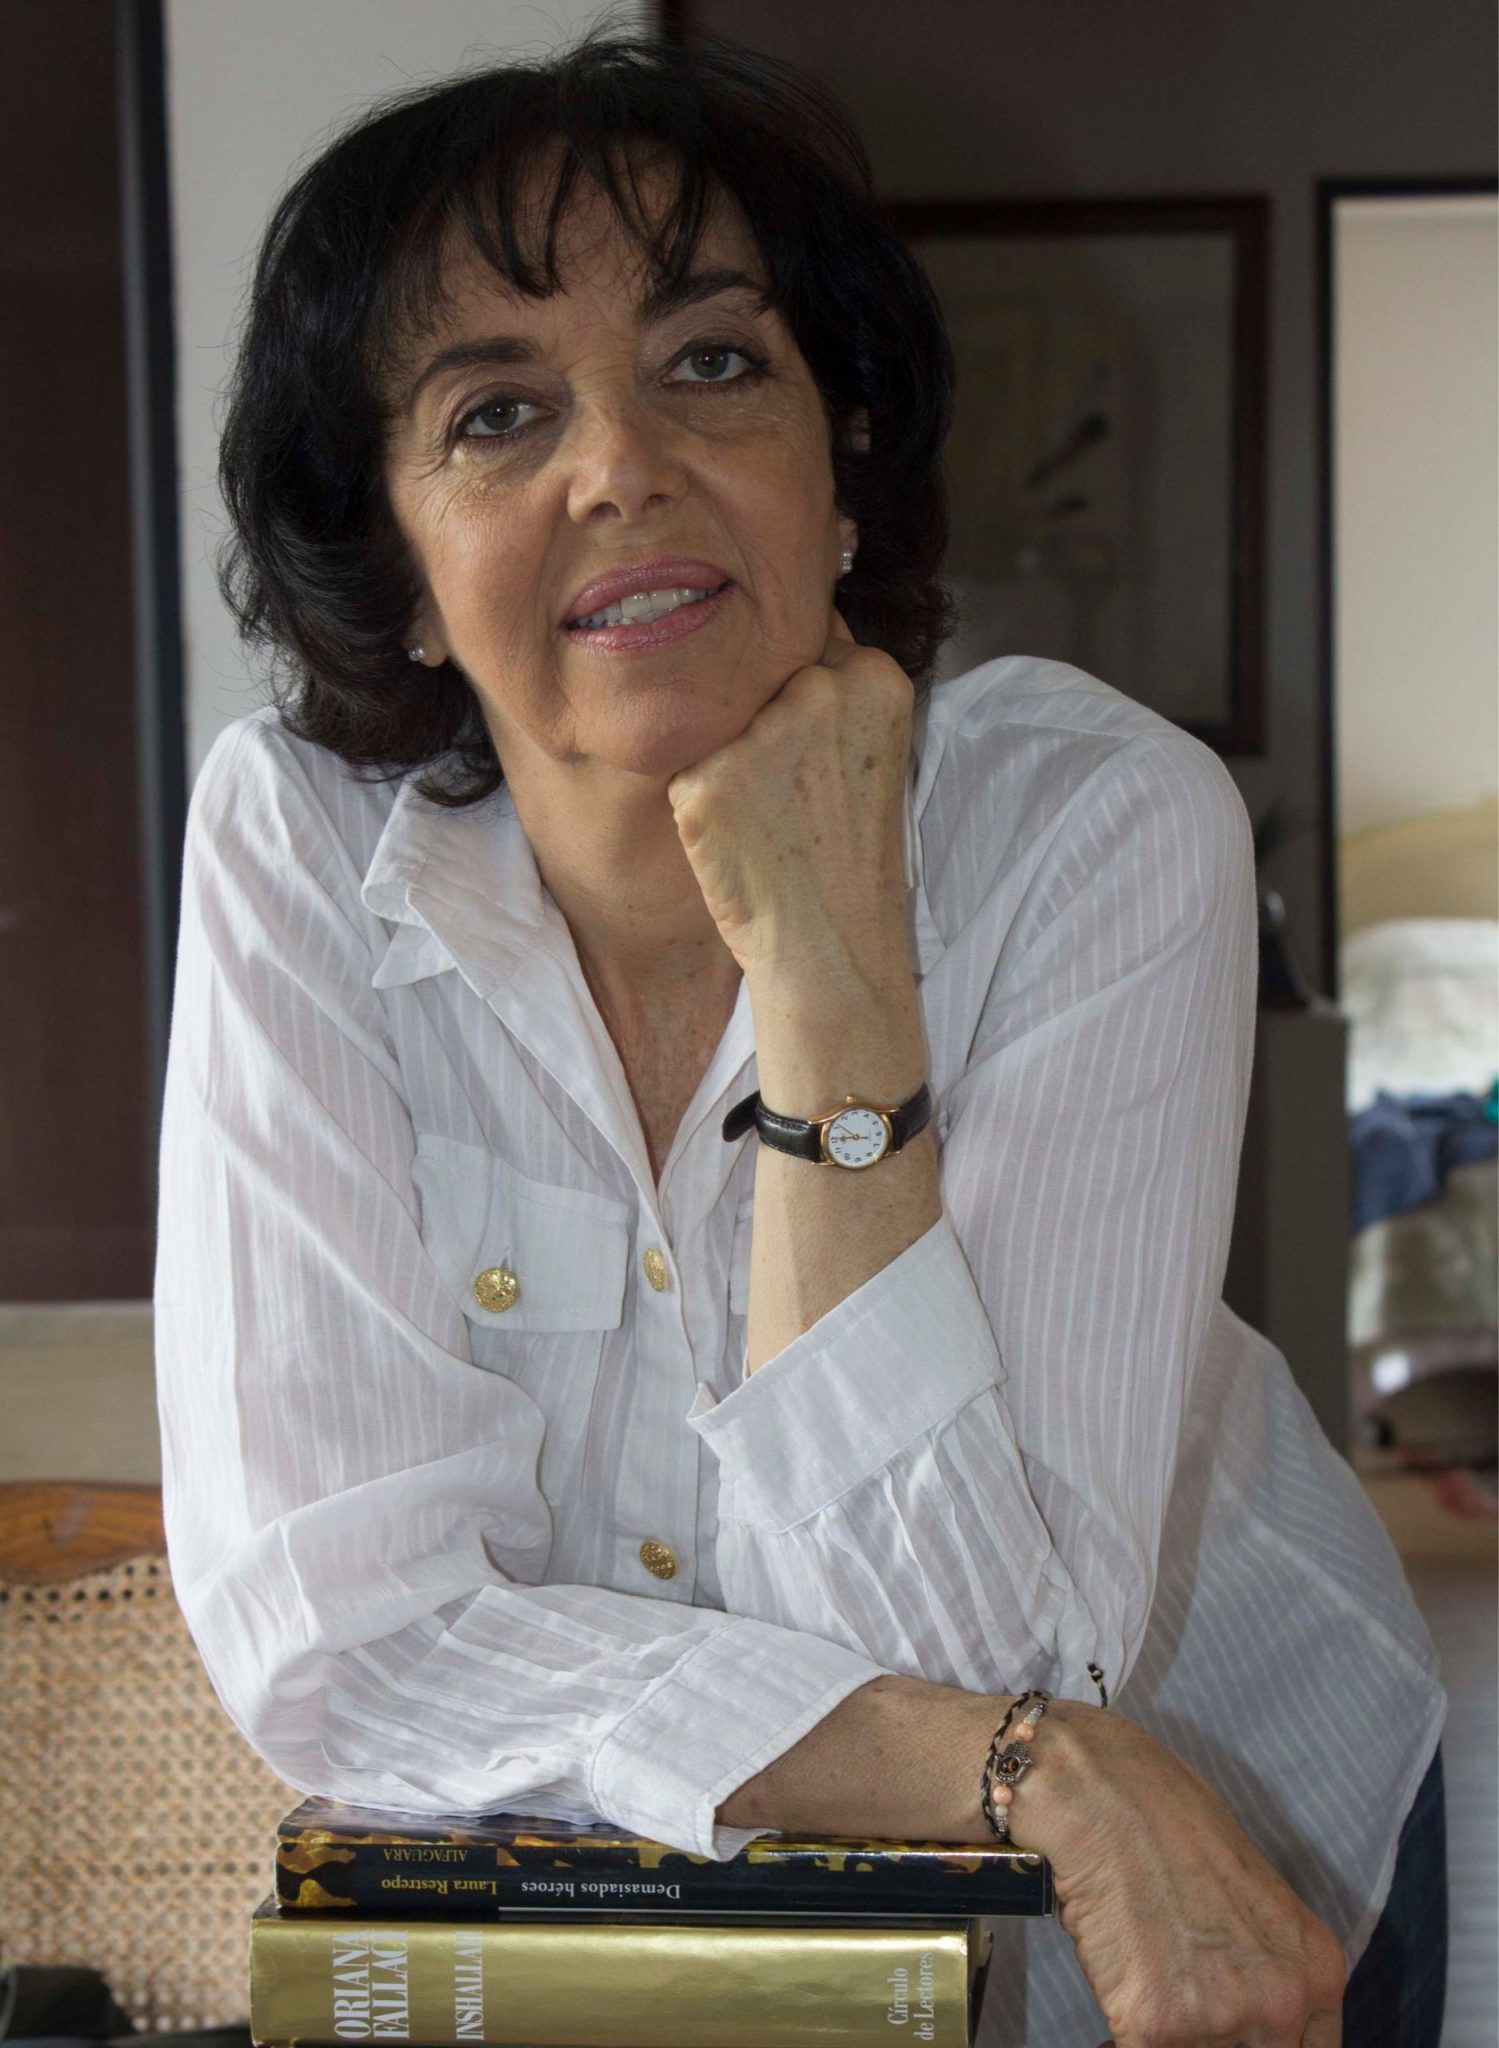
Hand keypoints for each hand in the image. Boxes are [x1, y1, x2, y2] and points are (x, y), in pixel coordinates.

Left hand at [664, 602, 914, 987]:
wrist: (832, 943)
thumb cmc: (850, 853)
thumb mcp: (872, 752)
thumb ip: (834, 689)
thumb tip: (767, 639)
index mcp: (874, 676)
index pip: (806, 634)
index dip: (793, 685)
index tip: (806, 739)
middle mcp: (819, 690)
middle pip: (754, 671)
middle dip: (758, 717)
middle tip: (788, 791)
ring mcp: (760, 731)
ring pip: (715, 717)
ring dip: (725, 758)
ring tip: (766, 818)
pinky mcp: (706, 776)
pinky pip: (684, 766)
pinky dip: (699, 802)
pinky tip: (737, 838)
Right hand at [1009, 1706, 1346, 2046]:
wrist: (1103, 1794)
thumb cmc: (1166, 1822)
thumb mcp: (1252, 1900)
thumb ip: (1264, 1966)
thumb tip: (1246, 2019)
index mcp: (1318, 1967)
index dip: (1267, 2046)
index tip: (1232, 2035)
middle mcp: (1284, 2001)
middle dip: (1215, 2043)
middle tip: (1187, 2014)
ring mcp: (1224, 2017)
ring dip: (1172, 2038)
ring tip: (1147, 1997)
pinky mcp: (1159, 2027)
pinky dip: (1124, 2036)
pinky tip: (1120, 1998)